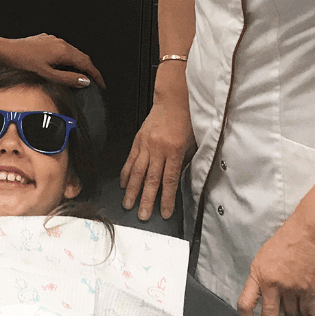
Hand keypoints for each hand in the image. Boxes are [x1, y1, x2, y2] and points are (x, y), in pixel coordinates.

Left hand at [0, 33, 104, 89]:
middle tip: (94, 82)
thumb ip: (67, 79)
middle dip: (89, 69)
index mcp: (63, 51)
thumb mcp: (47, 75)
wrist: (5, 51)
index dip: (96, 75)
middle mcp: (60, 42)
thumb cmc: (23, 63)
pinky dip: (67, 58)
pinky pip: (61, 49)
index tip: (101, 85)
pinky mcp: (44, 40)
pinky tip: (62, 66)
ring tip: (80, 76)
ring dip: (78, 63)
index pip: (87, 64)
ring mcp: (52, 40)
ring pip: (71, 52)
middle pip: (81, 56)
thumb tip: (85, 80)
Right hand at [120, 102, 193, 219]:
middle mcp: (158, 149)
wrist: (173, 100)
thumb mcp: (191, 143)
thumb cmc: (186, 121)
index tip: (164, 212)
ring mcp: (146, 144)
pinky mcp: (138, 140)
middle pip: (151, 179)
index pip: (169, 180)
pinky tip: (123, 184)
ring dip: (132, 190)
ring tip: (128, 203)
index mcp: (174, 150)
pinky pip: (130, 159)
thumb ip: (183, 162)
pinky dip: (126, 173)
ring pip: (137, 171)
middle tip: (142, 215)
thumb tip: (175, 181)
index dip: (167, 198)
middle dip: (146, 199)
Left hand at [236, 214, 314, 315]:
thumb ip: (262, 276)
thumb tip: (262, 294)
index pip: (246, 303)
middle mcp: (272, 283)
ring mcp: (291, 288)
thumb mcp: (264, 256)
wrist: (308, 232)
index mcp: (257, 274)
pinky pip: (307, 312)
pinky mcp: (308, 289)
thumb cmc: (286, 240)